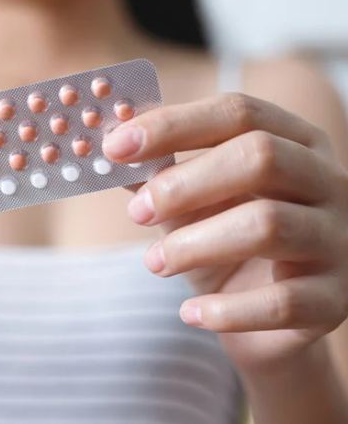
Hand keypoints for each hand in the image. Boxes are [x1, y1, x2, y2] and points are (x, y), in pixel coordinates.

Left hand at [103, 93, 347, 371]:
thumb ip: (155, 175)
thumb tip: (106, 150)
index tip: (115, 146)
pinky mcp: (336, 299)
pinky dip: (227, 310)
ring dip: (195, 245)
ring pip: (268, 225)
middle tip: (137, 212)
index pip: (238, 112)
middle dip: (185, 183)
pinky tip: (190, 312)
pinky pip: (283, 302)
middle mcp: (328, 180)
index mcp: (293, 141)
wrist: (267, 318)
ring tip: (154, 263)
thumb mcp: (189, 203)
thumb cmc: (224, 243)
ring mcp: (338, 238)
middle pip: (260, 157)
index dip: (172, 125)